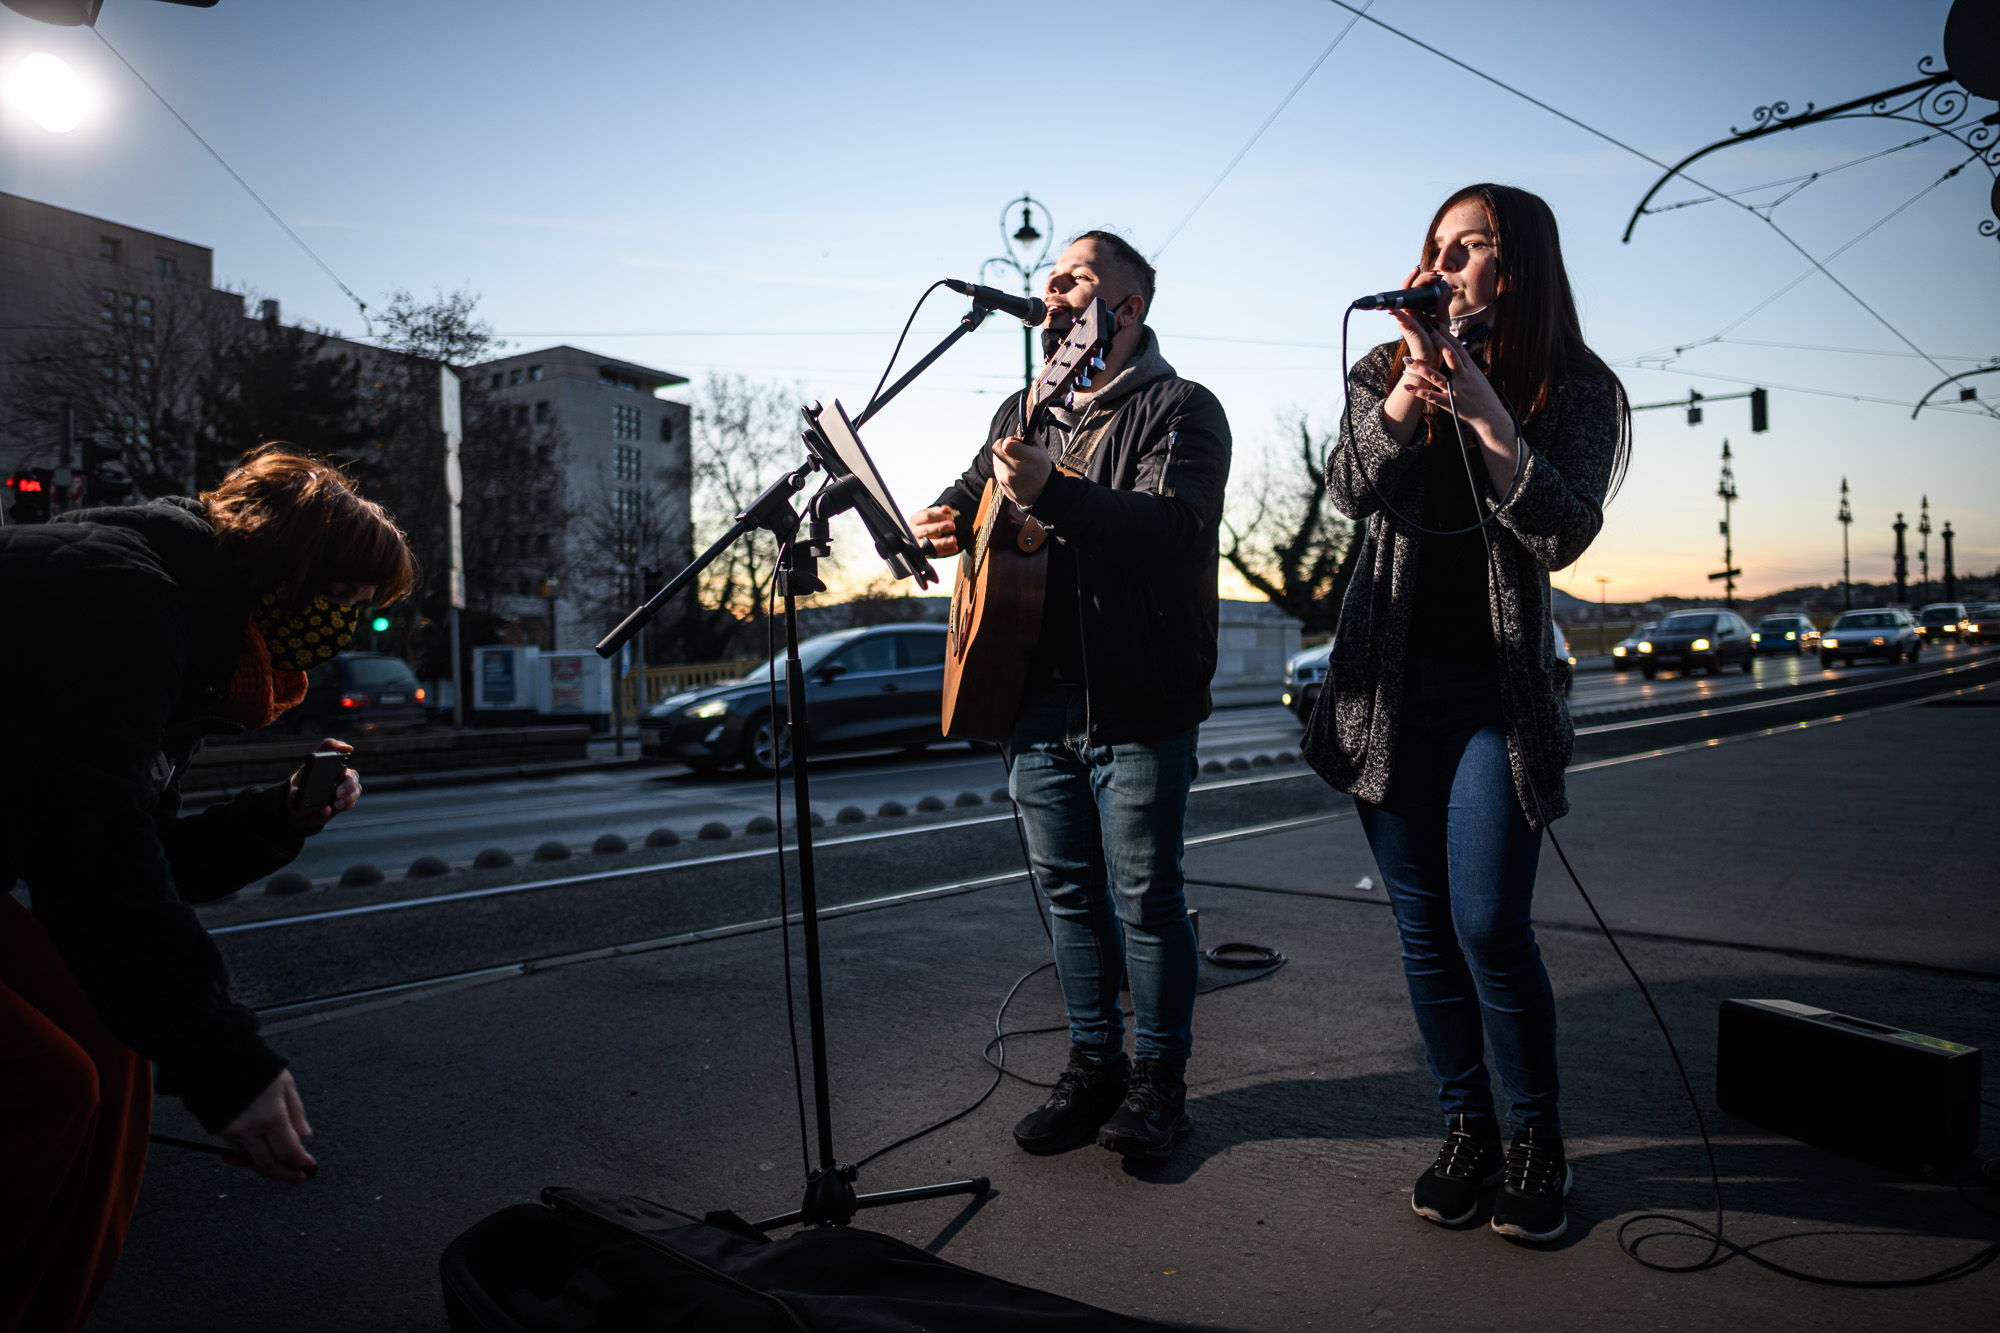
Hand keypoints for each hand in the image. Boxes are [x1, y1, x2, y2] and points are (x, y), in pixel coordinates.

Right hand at [220, 1069, 315, 1182]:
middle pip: (271, 1164)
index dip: (301, 1163)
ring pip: (253, 1163)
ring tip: (284, 1173)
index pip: (290, 1152)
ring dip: (269, 1171)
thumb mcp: (285, 1085)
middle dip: (286, 1175)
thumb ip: (296, 1112)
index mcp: (273, 1117)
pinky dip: (253, 1159)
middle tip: (298, 1179)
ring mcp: (234, 1134)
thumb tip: (305, 1136)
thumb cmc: (257, 1068)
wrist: (220, 1061)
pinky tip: (265, 1159)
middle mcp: (252, 1130)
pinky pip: (240, 1153)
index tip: (310, 1167)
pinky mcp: (221, 1133)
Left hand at [287, 738, 359, 830]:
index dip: (337, 745)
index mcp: (318, 764)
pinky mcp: (346, 797)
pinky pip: (353, 799)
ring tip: (335, 804)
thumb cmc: (296, 796)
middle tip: (337, 793)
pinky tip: (337, 807)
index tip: (347, 749)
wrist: (299, 810)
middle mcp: (334, 771)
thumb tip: (326, 808)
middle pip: (349, 771)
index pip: (328, 747)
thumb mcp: (292, 795)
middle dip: (347, 783)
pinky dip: (347, 803)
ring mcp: (342, 784)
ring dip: (348, 796)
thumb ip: (307, 800)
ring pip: (355, 786)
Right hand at [909, 505, 958, 556]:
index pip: (927, 516)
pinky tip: (954, 548)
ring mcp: (918, 543)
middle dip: (941, 527)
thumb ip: (939, 511)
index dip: (940, 516)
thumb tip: (945, 509)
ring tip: (954, 539)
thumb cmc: (927, 523)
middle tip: (953, 526)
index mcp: (915, 520)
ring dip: (943, 542)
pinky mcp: (923, 553)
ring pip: (929, 543)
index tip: (951, 517)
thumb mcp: (931, 515)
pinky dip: (946, 551)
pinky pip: (935, 553)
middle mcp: (914, 532)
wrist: (920, 536)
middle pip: (926, 530)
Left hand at [991, 434, 1051, 506]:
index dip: (1010, 440)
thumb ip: (1032, 434)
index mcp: (1029, 459)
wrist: (1038, 495)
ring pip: (996, 455)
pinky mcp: (1000, 481)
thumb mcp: (1042, 451)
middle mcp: (1015, 469)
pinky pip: (996, 465)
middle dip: (1005, 443)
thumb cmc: (1041, 470)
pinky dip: (1003, 463)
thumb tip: (1026, 418)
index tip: (1017, 443)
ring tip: (1015, 460)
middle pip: (998, 446)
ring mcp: (1006, 477)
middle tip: (1015, 449)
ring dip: (1003, 454)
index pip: (1007, 445)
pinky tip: (1013, 468)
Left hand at [1398, 323, 1509, 440]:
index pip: (1458, 348)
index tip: (1437, 326)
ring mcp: (1455, 391)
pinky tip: (1406, 386)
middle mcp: (1463, 377)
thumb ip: (1466, 367)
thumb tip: (1458, 354)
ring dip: (1421, 367)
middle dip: (1437, 342)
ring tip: (1407, 359)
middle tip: (1425, 330)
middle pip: (1449, 356)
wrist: (1491, 418)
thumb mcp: (1478, 378)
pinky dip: (1418, 391)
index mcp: (1471, 370)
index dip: (1447, 336)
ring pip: (1436, 376)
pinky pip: (1431, 397)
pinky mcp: (1449, 404)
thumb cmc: (1485, 397)